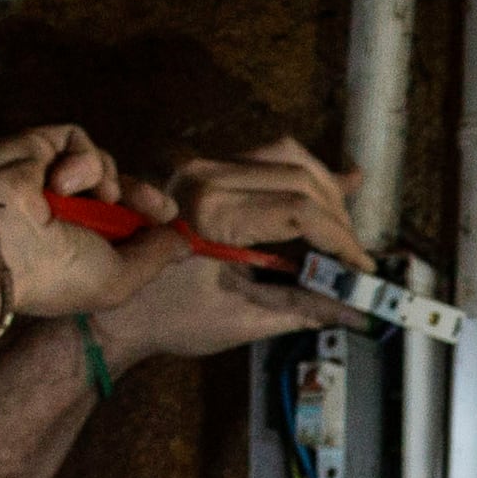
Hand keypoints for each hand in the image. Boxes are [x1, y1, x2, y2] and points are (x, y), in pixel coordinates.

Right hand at [0, 125, 175, 332]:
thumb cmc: (55, 275)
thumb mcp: (119, 279)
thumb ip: (156, 257)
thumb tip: (185, 243)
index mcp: (72, 245)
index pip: (118, 219)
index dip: (147, 214)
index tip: (169, 216)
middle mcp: (57, 212)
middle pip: (112, 187)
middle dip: (137, 194)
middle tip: (153, 206)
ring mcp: (41, 178)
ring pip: (97, 161)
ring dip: (105, 178)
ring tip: (93, 200)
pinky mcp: (30, 147)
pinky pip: (74, 138)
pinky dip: (82, 159)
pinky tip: (64, 182)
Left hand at [87, 137, 374, 367]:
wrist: (114, 309)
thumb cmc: (170, 320)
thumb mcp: (243, 319)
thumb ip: (305, 307)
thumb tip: (358, 313)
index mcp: (214, 216)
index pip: (301, 213)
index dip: (341, 240)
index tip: (362, 268)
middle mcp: (208, 179)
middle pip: (300, 180)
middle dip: (337, 217)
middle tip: (354, 255)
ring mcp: (203, 167)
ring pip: (287, 158)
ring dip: (324, 189)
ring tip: (344, 227)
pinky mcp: (203, 168)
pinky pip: (265, 157)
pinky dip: (301, 175)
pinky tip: (334, 185)